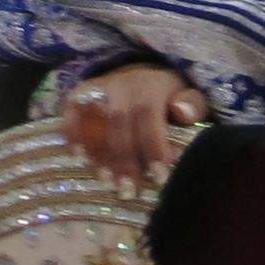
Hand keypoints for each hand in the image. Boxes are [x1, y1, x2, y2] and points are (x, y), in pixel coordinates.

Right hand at [62, 61, 204, 187]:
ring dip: (98, 153)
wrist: (139, 74)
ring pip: (94, 121)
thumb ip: (192, 105)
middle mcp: (122, 84)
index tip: (159, 178)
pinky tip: (79, 157)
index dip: (153, 147)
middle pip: (118, 121)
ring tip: (107, 182)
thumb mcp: (187, 96)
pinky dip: (73, 134)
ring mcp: (98, 88)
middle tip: (127, 191)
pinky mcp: (79, 93)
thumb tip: (183, 113)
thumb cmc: (167, 96)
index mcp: (151, 86)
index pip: (149, 116)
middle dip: (123, 159)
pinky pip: (72, 113)